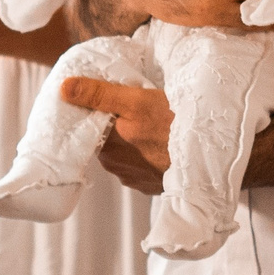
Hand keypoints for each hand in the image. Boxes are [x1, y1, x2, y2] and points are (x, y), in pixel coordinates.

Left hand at [60, 75, 169, 194]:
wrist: (209, 156)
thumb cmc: (174, 126)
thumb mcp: (136, 101)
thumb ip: (99, 94)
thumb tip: (64, 89)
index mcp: (107, 146)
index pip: (92, 126)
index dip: (99, 111)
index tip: (112, 99)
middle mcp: (116, 167)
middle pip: (109, 140)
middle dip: (118, 126)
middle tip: (136, 108)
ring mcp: (135, 179)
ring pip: (125, 153)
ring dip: (133, 141)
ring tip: (152, 125)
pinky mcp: (152, 185)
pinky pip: (142, 166)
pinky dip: (147, 154)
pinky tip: (161, 143)